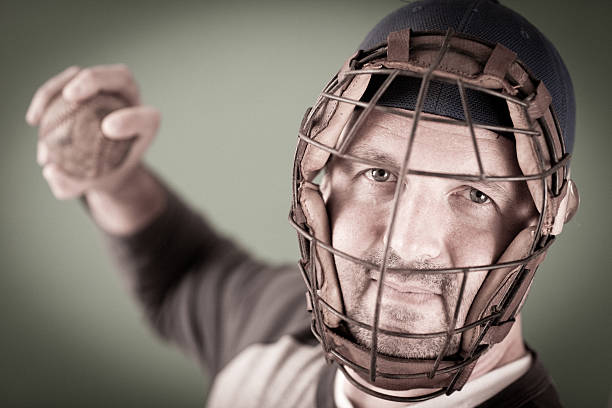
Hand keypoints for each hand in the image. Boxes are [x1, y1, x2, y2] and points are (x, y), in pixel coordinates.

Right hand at [25, 64, 160, 199]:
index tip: (108, 129)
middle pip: (121, 76)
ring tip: (43, 112)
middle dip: (95, 80)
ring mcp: (108, 89)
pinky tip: (34, 119)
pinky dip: (47, 96)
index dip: (132, 119)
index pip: (147, 117)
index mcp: (146, 125)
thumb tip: (51, 171)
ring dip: (61, 85)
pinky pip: (64, 82)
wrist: (99, 168)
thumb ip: (72, 184)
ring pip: (86, 74)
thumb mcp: (91, 187)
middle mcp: (131, 100)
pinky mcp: (85, 85)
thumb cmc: (102, 177)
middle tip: (70, 96)